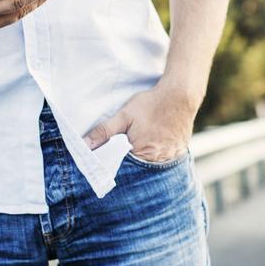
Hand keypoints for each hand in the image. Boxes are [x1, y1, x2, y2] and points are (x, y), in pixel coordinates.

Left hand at [84, 81, 199, 162]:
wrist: (180, 94)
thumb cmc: (151, 104)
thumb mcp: (124, 115)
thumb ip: (104, 132)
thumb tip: (83, 145)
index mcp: (142, 154)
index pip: (125, 170)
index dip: (117, 167)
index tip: (112, 164)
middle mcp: (159, 160)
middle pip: (141, 171)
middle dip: (132, 166)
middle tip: (129, 151)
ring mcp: (172, 156)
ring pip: (155, 167)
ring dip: (147, 162)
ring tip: (144, 148)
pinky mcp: (181, 151)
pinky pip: (167, 160)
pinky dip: (160, 156)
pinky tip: (157, 145)